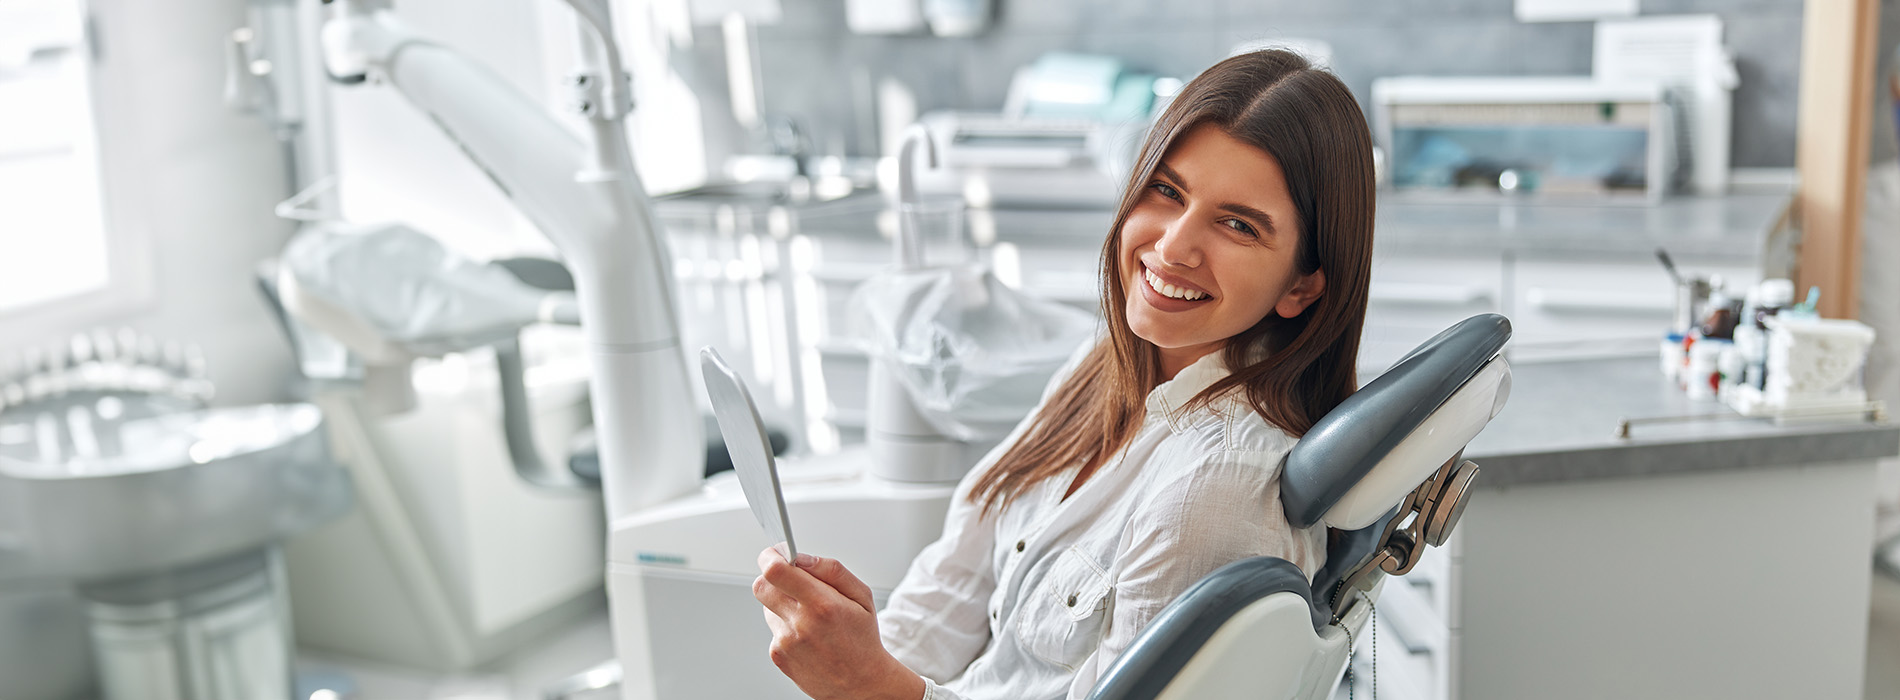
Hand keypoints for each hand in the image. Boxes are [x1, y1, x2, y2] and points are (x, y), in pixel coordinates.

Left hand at [753, 547, 925, 699]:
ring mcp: (786, 642)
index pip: (776, 571)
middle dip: (771, 577)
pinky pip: (773, 629)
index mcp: (822, 604)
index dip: (769, 557)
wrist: (861, 684)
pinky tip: (807, 636)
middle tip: (788, 579)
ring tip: (809, 616)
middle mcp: (800, 623)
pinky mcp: (778, 656)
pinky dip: (785, 626)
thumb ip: (831, 570)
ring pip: (767, 607)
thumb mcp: (862, 597)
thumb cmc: (863, 638)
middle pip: (761, 586)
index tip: (774, 553)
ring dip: (782, 604)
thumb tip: (802, 557)